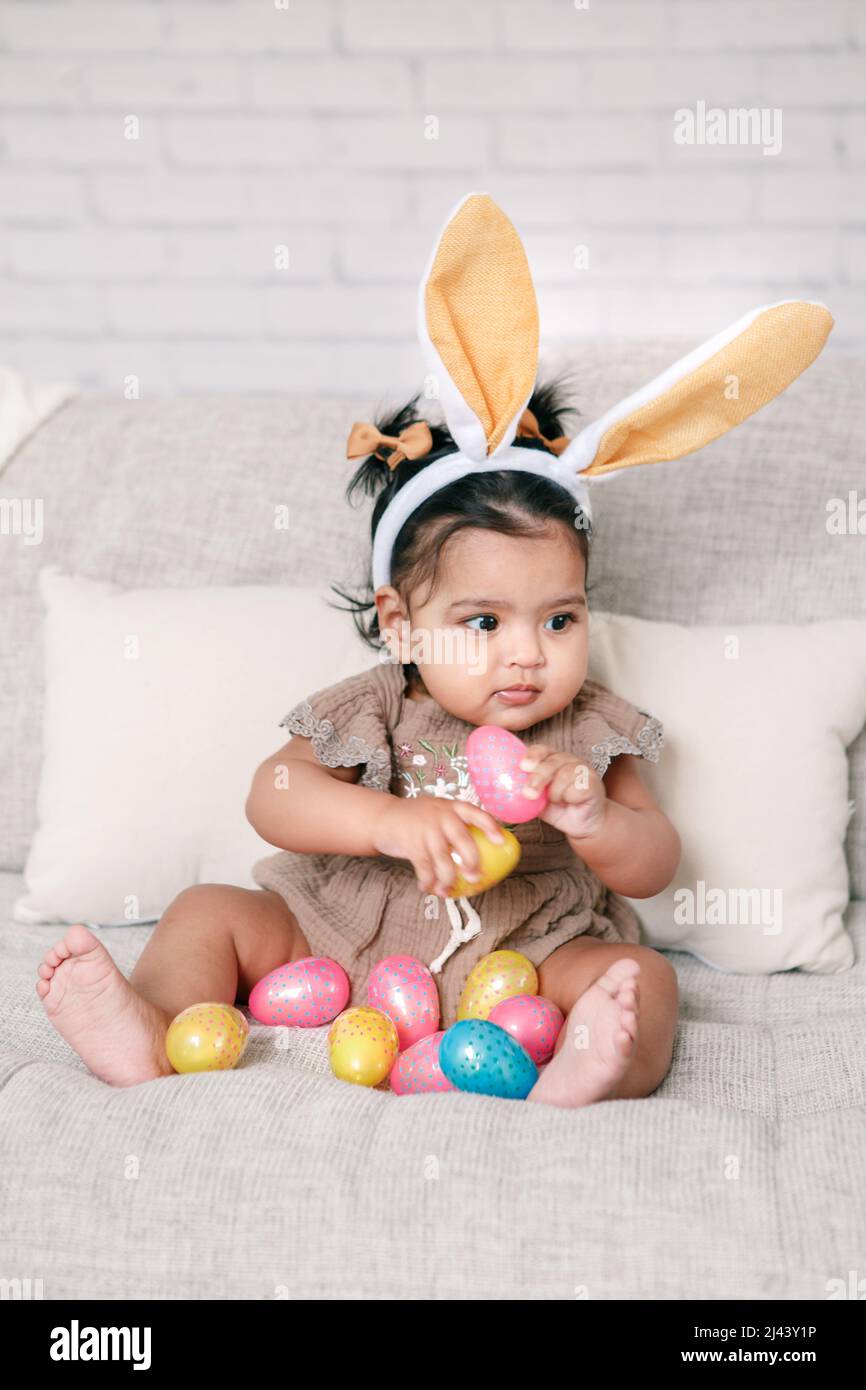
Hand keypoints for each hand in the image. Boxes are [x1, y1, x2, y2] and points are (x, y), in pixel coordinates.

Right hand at [371, 795, 506, 896]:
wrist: (383, 817)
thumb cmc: (417, 819)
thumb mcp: (437, 812)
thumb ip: (454, 826)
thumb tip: (479, 856)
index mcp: (452, 807)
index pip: (476, 814)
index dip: (490, 827)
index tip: (501, 841)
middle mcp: (441, 816)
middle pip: (463, 840)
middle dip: (471, 861)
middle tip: (475, 878)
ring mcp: (426, 829)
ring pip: (443, 860)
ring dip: (447, 880)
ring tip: (446, 891)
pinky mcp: (411, 844)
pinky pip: (425, 868)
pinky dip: (427, 882)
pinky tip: (428, 887)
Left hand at [519, 743, 607, 841]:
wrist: (581, 824)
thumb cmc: (557, 809)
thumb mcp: (536, 800)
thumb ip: (524, 792)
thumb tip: (499, 793)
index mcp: (551, 760)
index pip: (541, 750)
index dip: (532, 756)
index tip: (523, 766)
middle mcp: (567, 760)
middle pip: (551, 762)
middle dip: (537, 778)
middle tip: (528, 794)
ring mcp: (582, 769)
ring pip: (564, 774)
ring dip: (555, 792)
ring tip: (556, 801)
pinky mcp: (593, 782)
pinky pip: (578, 786)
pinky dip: (570, 797)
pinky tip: (570, 802)